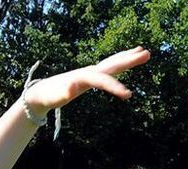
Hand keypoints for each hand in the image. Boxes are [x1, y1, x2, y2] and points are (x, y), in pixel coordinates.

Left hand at [22, 47, 150, 117]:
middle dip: (129, 60)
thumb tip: (69, 90)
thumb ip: (61, 93)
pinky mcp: (90, 76)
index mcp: (82, 77)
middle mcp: (88, 71)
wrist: (41, 92)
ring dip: (128, 57)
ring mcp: (90, 72)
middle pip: (112, 64)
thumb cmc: (48, 96)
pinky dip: (119, 63)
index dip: (115, 87)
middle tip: (146, 54)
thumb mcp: (53, 97)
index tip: (128, 95)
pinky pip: (109, 68)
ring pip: (112, 63)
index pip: (102, 80)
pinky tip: (127, 61)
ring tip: (144, 51)